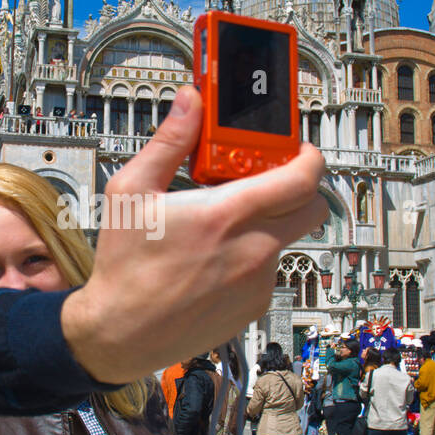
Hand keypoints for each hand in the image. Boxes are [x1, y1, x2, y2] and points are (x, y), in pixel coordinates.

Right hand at [62, 85, 326, 383]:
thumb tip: (190, 102)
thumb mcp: (132, 191)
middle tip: (266, 181)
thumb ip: (169, 141)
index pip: (304, 179)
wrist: (121, 332)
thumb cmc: (125, 266)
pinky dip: (252, 257)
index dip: (310, 157)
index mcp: (227, 215)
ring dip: (268, 225)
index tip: (297, 150)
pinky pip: (268, 269)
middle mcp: (253, 250)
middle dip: (299, 189)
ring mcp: (258, 281)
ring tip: (221, 226)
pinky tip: (214, 258)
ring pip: (286, 239)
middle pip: (313, 208)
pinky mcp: (255, 305)